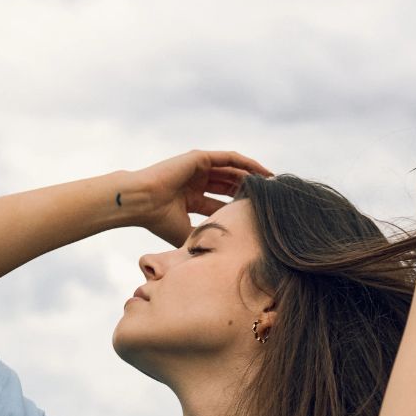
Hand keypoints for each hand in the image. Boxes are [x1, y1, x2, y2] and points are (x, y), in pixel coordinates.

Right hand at [120, 149, 274, 246]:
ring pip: (232, 171)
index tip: (256, 217)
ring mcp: (198, 168)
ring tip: (273, 184)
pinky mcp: (200, 158)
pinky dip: (247, 163)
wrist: (142, 202)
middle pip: (229, 185)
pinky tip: (263, 171)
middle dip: (249, 192)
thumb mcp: (186, 234)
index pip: (220, 203)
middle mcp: (195, 182)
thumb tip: (221, 257)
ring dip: (253, 176)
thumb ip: (204, 238)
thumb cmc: (158, 220)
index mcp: (190, 199)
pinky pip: (230, 158)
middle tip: (271, 199)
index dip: (238, 209)